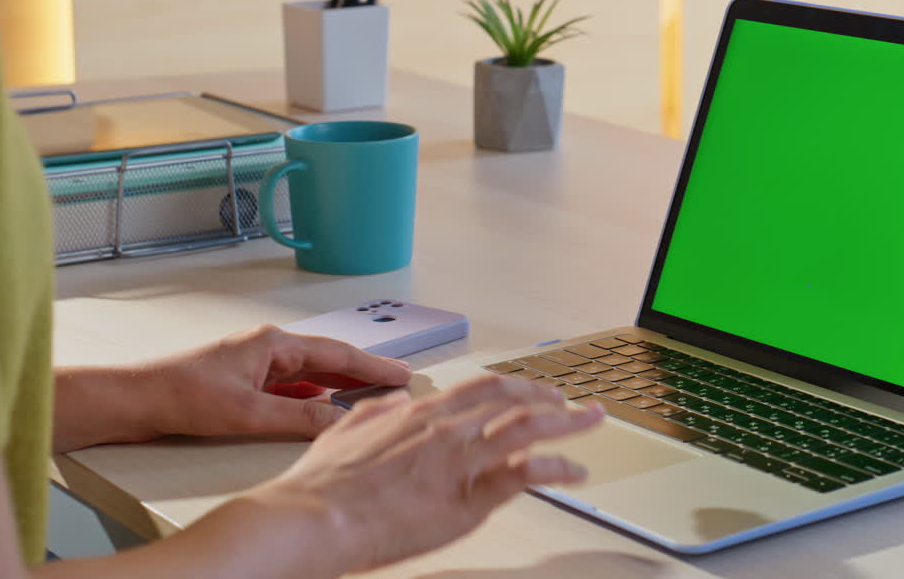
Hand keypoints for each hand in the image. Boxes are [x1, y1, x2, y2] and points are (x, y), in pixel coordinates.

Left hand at [142, 324, 412, 439]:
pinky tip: (322, 407)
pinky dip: (313, 396)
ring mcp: (256, 364)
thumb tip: (341, 420)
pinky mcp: (244, 382)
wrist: (135, 400)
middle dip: (363, 372)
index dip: (373, 366)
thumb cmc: (181, 395)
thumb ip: (299, 418)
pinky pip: (291, 386)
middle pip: (328, 359)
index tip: (401, 374)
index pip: (337, 353)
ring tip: (369, 396)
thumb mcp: (249, 412)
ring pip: (310, 374)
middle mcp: (268, 348)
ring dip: (339, 384)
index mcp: (273, 343)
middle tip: (396, 383)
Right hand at [249, 373, 604, 573]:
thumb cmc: (323, 484)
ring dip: (567, 424)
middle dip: (551, 399)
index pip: (482, 387)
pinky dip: (556, 470)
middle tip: (574, 404)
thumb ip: (375, 411)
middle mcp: (446, 428)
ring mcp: (459, 460)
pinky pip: (525, 475)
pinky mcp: (467, 497)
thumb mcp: (346, 428)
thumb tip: (390, 399)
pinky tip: (573, 473)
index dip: (516, 386)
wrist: (313, 517)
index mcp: (420, 412)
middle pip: (513, 399)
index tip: (534, 391)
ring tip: (590, 423)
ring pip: (528, 428)